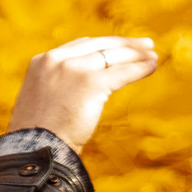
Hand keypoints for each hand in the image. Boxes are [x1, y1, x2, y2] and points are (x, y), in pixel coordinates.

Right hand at [5, 36, 157, 154]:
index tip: (118, 46)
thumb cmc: (39, 134)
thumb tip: (78, 88)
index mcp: (42, 60)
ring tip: (153, 55)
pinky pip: (122, 72)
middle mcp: (57, 59)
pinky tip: (151, 66)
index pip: (80, 45)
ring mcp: (74, 69)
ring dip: (136, 54)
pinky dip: (140, 68)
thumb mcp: (42, 99)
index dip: (104, 45)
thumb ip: (57, 85)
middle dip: (125, 44)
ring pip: (113, 56)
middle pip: (99, 45)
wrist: (38, 148)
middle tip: (145, 44)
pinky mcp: (92, 83)